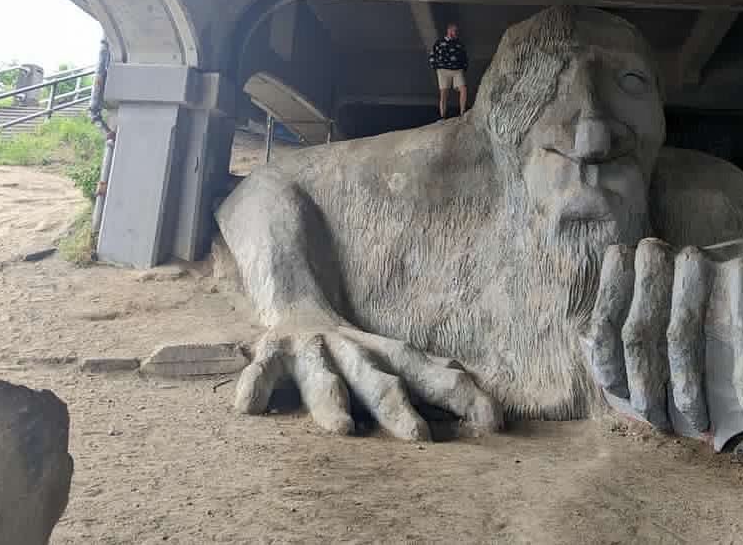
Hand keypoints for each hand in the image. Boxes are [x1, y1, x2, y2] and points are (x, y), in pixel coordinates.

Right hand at [235, 323, 502, 439]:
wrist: (297, 303)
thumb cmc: (355, 351)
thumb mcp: (394, 358)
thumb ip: (432, 377)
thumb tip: (487, 398)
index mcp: (388, 357)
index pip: (431, 376)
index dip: (462, 397)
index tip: (492, 421)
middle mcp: (354, 352)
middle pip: (381, 381)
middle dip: (400, 409)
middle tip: (421, 439)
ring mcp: (312, 353)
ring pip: (324, 379)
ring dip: (334, 401)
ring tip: (343, 429)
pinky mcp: (272, 354)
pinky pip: (262, 372)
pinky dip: (256, 386)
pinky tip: (250, 408)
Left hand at [580, 236, 742, 449]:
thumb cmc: (712, 302)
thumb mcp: (665, 303)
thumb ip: (629, 325)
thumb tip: (597, 369)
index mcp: (639, 259)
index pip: (607, 323)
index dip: (611, 371)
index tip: (626, 404)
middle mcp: (668, 256)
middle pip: (638, 334)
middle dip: (647, 391)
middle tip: (662, 425)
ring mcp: (711, 263)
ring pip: (680, 340)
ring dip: (689, 396)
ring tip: (700, 427)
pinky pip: (742, 346)